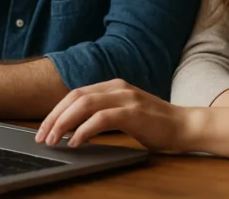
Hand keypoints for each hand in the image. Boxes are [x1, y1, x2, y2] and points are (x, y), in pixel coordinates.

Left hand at [35, 79, 200, 152]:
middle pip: (76, 97)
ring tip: (54, 140)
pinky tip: (75, 142)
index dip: (57, 111)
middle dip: (55, 117)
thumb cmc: (156, 125)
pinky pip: (102, 119)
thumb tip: (73, 129)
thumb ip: (103, 114)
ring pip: (85, 105)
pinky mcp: (133, 112)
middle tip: (42, 136)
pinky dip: (84, 130)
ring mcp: (126, 98)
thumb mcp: (125, 114)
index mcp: (113, 86)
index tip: (44, 128)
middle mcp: (117, 87)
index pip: (76, 94)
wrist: (186, 126)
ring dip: (64, 123)